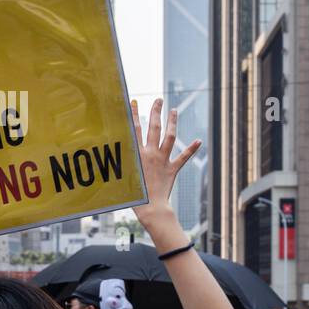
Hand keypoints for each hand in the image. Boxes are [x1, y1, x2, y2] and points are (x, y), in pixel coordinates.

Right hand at [130, 98, 199, 228]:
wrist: (151, 208)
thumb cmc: (134, 196)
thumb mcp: (123, 176)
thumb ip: (120, 164)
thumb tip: (109, 157)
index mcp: (138, 155)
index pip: (134, 130)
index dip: (134, 115)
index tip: (134, 102)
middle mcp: (151, 154)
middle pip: (154, 128)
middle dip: (156, 112)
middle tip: (158, 99)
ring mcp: (163, 160)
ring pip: (169, 137)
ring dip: (172, 122)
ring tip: (174, 110)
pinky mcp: (172, 169)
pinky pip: (183, 157)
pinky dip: (191, 149)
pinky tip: (199, 140)